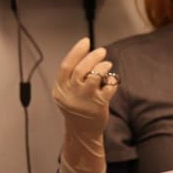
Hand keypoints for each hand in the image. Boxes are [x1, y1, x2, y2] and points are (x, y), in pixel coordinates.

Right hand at [53, 38, 118, 172]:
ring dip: (103, 67)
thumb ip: (73, 77)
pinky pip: (108, 88)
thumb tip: (87, 55)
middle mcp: (71, 94)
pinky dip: (112, 81)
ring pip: (95, 76)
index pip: (67, 66)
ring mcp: (85, 100)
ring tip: (107, 65)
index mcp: (61, 89)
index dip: (77, 51)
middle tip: (102, 51)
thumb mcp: (67, 93)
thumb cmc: (77, 108)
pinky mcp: (99, 106)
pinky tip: (112, 80)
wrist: (82, 131)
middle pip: (81, 69)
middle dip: (93, 57)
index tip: (86, 41)